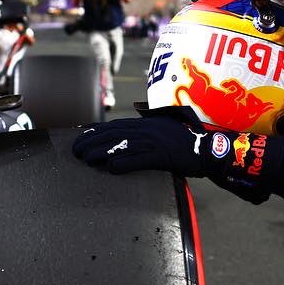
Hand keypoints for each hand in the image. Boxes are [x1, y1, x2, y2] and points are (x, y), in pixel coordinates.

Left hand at [73, 113, 217, 175]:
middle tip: (76, 151)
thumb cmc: (184, 140)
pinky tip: (111, 168)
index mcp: (146, 123)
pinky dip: (124, 163)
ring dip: (101, 152)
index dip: (95, 131)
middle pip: (113, 134)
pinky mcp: (162, 156)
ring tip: (86, 159)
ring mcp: (154, 142)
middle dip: (92, 141)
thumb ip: (148, 123)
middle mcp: (147, 130)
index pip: (115, 125)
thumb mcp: (164, 126)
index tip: (80, 137)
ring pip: (121, 145)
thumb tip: (135, 116)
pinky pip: (139, 159)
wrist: (207, 149)